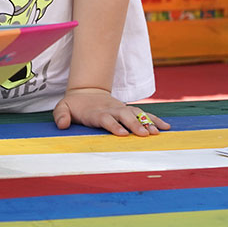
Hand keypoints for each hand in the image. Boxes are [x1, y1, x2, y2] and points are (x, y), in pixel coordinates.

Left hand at [53, 87, 170, 136]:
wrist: (86, 92)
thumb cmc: (75, 104)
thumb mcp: (63, 107)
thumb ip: (61, 115)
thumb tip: (61, 125)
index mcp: (97, 112)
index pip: (106, 119)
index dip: (114, 125)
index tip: (122, 133)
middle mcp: (112, 110)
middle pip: (124, 116)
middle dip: (134, 125)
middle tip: (144, 134)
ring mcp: (122, 110)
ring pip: (137, 115)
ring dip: (147, 123)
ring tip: (158, 133)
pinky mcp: (129, 111)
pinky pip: (144, 114)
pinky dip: (155, 119)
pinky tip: (166, 127)